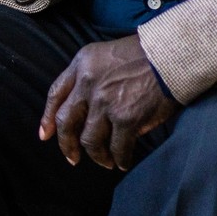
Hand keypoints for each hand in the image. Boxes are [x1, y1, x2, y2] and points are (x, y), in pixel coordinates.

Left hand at [38, 34, 178, 169]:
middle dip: (67, 144)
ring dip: (97, 155)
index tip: (45, 135)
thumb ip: (91, 75)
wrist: (171, 55)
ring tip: (105, 161)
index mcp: (81, 65)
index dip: (48, 118)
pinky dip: (120, 159)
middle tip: (72, 158)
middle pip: (67, 122)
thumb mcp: (105, 53)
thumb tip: (85, 106)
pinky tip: (124, 162)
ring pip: (90, 140)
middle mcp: (88, 84)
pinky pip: (118, 148)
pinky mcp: (126, 118)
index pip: (56, 94)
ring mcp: (105, 103)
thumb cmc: (145, 54)